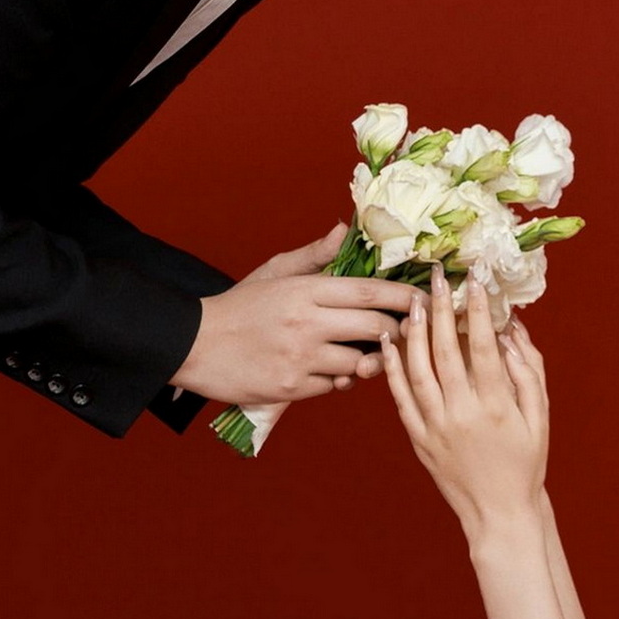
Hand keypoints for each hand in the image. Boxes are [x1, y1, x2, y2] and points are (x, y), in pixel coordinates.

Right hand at [171, 224, 413, 403]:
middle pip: (376, 328)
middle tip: (406, 330)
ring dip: (370, 360)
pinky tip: (330, 370)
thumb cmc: (240, 306)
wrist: (193, 344)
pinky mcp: (291, 389)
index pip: (370, 292)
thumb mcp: (275, 272)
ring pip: (361, 363)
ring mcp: (300, 359)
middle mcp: (307, 324)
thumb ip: (315, 256)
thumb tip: (344, 230)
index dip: (404, 297)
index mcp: (305, 291)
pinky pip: (335, 387)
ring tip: (364, 352)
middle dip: (399, 330)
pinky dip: (340, 381)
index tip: (425, 298)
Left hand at [381, 266, 548, 537]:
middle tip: (438, 277)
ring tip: (415, 301)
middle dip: (442, 309)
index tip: (475, 279)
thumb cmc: (526, 463)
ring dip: (415, 332)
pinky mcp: (419, 439)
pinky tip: (390, 341)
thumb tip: (513, 330)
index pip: (484, 347)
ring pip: (418, 369)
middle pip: (446, 351)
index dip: (478, 310)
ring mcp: (436, 426)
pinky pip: (401, 397)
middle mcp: (462, 413)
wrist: (499, 513)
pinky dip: (392, 367)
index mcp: (496, 406)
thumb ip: (528, 371)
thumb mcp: (539, 417)